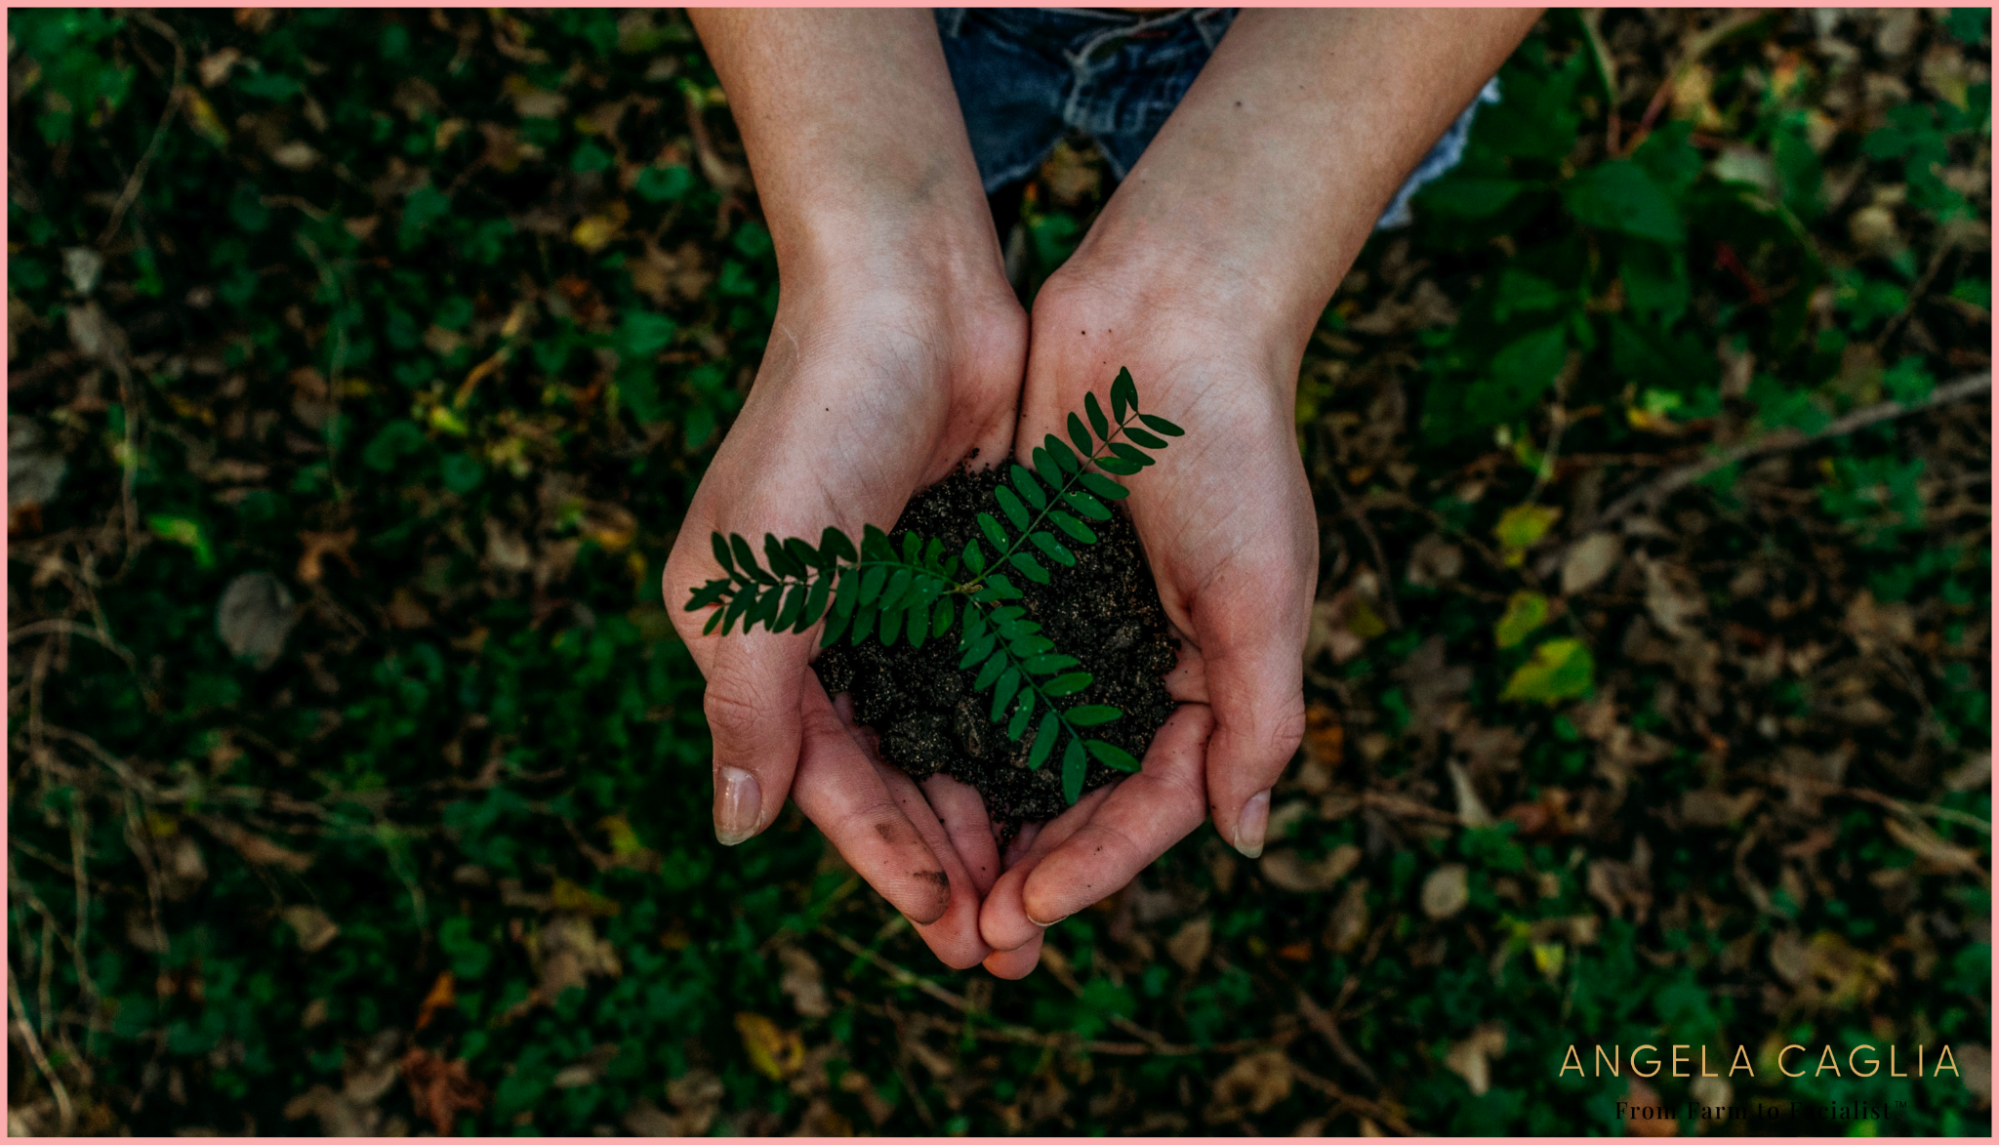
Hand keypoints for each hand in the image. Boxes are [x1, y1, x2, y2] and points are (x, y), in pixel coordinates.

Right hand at [673, 9, 1042, 968]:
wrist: (910, 286)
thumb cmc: (820, 418)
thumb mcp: (764, 570)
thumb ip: (750, 702)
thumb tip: (736, 829)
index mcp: (754, 639)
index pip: (823, 778)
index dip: (884, 855)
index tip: (949, 920)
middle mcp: (822, 632)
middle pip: (888, 774)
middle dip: (943, 859)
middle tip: (1005, 946)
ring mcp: (898, 601)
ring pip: (946, 738)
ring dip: (988, 814)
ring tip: (1041, 893)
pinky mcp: (965, 568)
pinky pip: (993, 678)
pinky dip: (1021, 736)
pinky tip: (1068, 788)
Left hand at [977, 257, 1316, 970]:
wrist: (1166, 313)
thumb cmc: (1231, 450)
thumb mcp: (1262, 593)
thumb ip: (1258, 718)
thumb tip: (1244, 839)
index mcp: (1209, 678)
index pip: (1150, 804)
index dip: (1092, 868)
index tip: (1025, 913)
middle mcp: (1137, 662)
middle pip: (1079, 794)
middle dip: (1031, 867)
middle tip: (970, 937)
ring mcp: (1072, 620)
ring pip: (1020, 746)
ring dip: (981, 816)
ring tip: (931, 882)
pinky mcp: (1014, 573)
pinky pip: (977, 669)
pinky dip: (948, 724)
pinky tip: (901, 770)